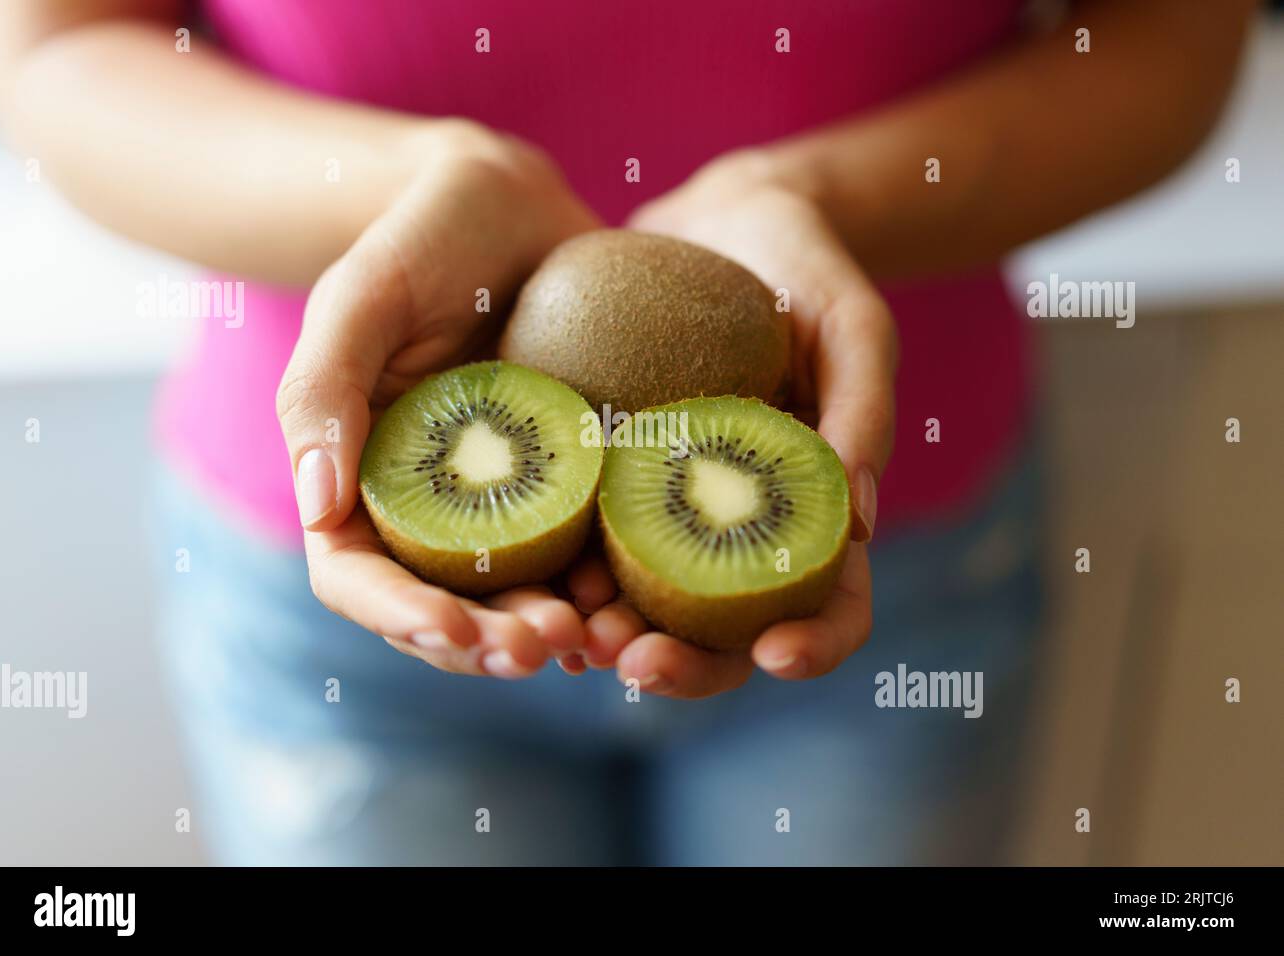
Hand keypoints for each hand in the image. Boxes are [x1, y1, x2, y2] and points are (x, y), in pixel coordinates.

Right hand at [277, 121, 611, 677]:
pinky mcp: (572, 487)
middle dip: (491, 644)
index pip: (359, 578)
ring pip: (518, 601)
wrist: (513, 209)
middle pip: (445, 611)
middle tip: (550, 647)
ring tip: (600, 638)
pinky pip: (586, 555)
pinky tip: (640, 598)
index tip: (453, 628)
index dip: (400, 616)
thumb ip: (324, 392)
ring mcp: (505, 506)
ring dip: (556, 634)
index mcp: (360, 481)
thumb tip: (316, 507)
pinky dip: (608, 589)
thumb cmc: (423, 239)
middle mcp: (431, 511)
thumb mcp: (362, 296)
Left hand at [583, 153, 896, 697]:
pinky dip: (562, 572)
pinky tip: (526, 578)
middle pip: (728, 635)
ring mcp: (673, 513)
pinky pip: (587, 539)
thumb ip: (863, 410)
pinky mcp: (613, 480)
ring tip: (569, 636)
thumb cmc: (805, 272)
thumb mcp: (852, 325)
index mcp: (817, 516)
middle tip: (635, 662)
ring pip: (648, 608)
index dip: (816, 643)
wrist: (720, 223)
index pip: (835, 604)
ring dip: (611, 636)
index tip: (775, 654)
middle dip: (687, 665)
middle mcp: (742, 533)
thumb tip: (860, 523)